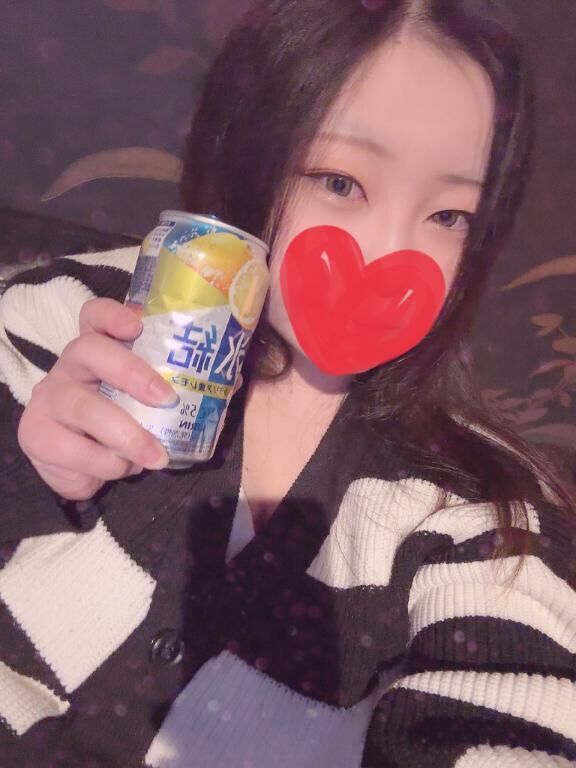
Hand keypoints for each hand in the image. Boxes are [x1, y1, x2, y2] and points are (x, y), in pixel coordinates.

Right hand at [18, 298, 178, 500]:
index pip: (94, 316)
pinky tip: (122, 468)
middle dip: (130, 372)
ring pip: (85, 407)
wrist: (79, 467)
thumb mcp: (148, 403)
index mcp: (98, 350)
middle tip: (166, 397)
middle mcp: (70, 366)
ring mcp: (51, 399)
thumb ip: (182, 387)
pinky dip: (106, 463)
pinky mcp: (37, 435)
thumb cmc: (122, 422)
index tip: (138, 325)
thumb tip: (232, 379)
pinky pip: (75, 449)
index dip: (113, 314)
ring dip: (126, 434)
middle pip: (89, 350)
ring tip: (156, 456)